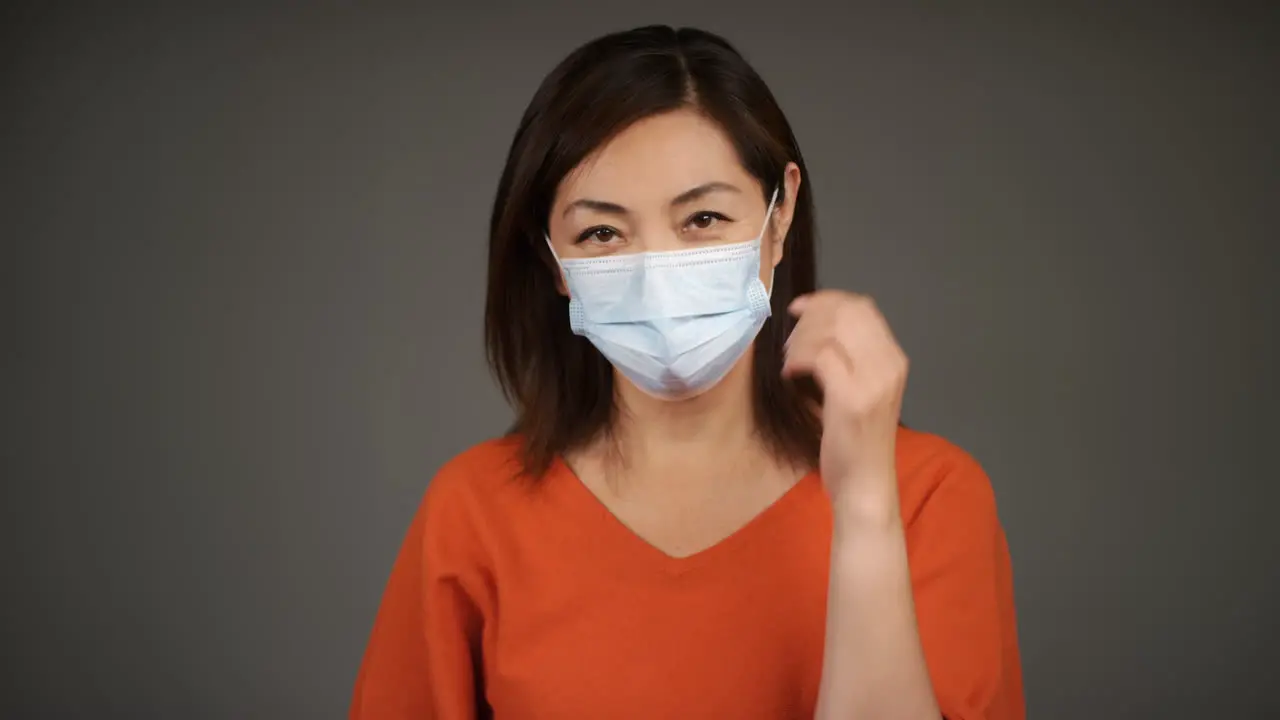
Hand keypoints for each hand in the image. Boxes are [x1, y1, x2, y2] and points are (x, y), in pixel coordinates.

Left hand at [782, 291, 907, 518]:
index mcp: (893, 359)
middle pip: (846, 312)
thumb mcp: (862, 390)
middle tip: (790, 336)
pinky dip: (798, 359)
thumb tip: (817, 325)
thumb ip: (851, 357)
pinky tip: (790, 374)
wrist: (866, 485)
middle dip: (810, 316)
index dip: (827, 300)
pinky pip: (820, 356)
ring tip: (790, 360)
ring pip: (831, 330)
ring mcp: (873, 381)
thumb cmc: (858, 441)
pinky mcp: (851, 398)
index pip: (862, 307)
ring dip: (800, 339)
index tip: (800, 308)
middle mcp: (889, 364)